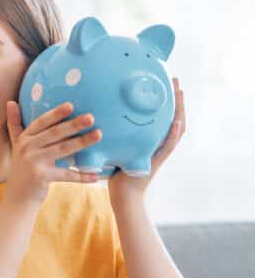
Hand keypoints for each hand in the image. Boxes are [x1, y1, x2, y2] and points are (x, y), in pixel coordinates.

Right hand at [5, 101, 101, 202]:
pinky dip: (82, 176)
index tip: (70, 105)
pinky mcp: (41, 177)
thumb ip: (15, 125)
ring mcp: (33, 163)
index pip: (41, 123)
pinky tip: (96, 175)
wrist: (17, 197)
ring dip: (82, 142)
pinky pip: (66, 175)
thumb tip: (10, 102)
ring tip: (98, 134)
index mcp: (24, 139)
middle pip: (54, 134)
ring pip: (62, 150)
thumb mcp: (17, 146)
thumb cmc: (22, 168)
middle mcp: (26, 149)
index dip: (55, 114)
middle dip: (73, 125)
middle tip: (91, 117)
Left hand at [109, 77, 185, 202]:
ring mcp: (160, 153)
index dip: (165, 101)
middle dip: (176, 100)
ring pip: (175, 129)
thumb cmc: (114, 173)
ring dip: (180, 111)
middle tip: (177, 81)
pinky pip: (167, 146)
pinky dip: (173, 135)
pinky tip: (177, 122)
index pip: (161, 117)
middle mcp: (158, 144)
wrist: (122, 195)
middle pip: (173, 118)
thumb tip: (96, 114)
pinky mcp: (157, 162)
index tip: (164, 82)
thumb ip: (112, 133)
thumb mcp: (114, 147)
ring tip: (180, 94)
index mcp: (149, 140)